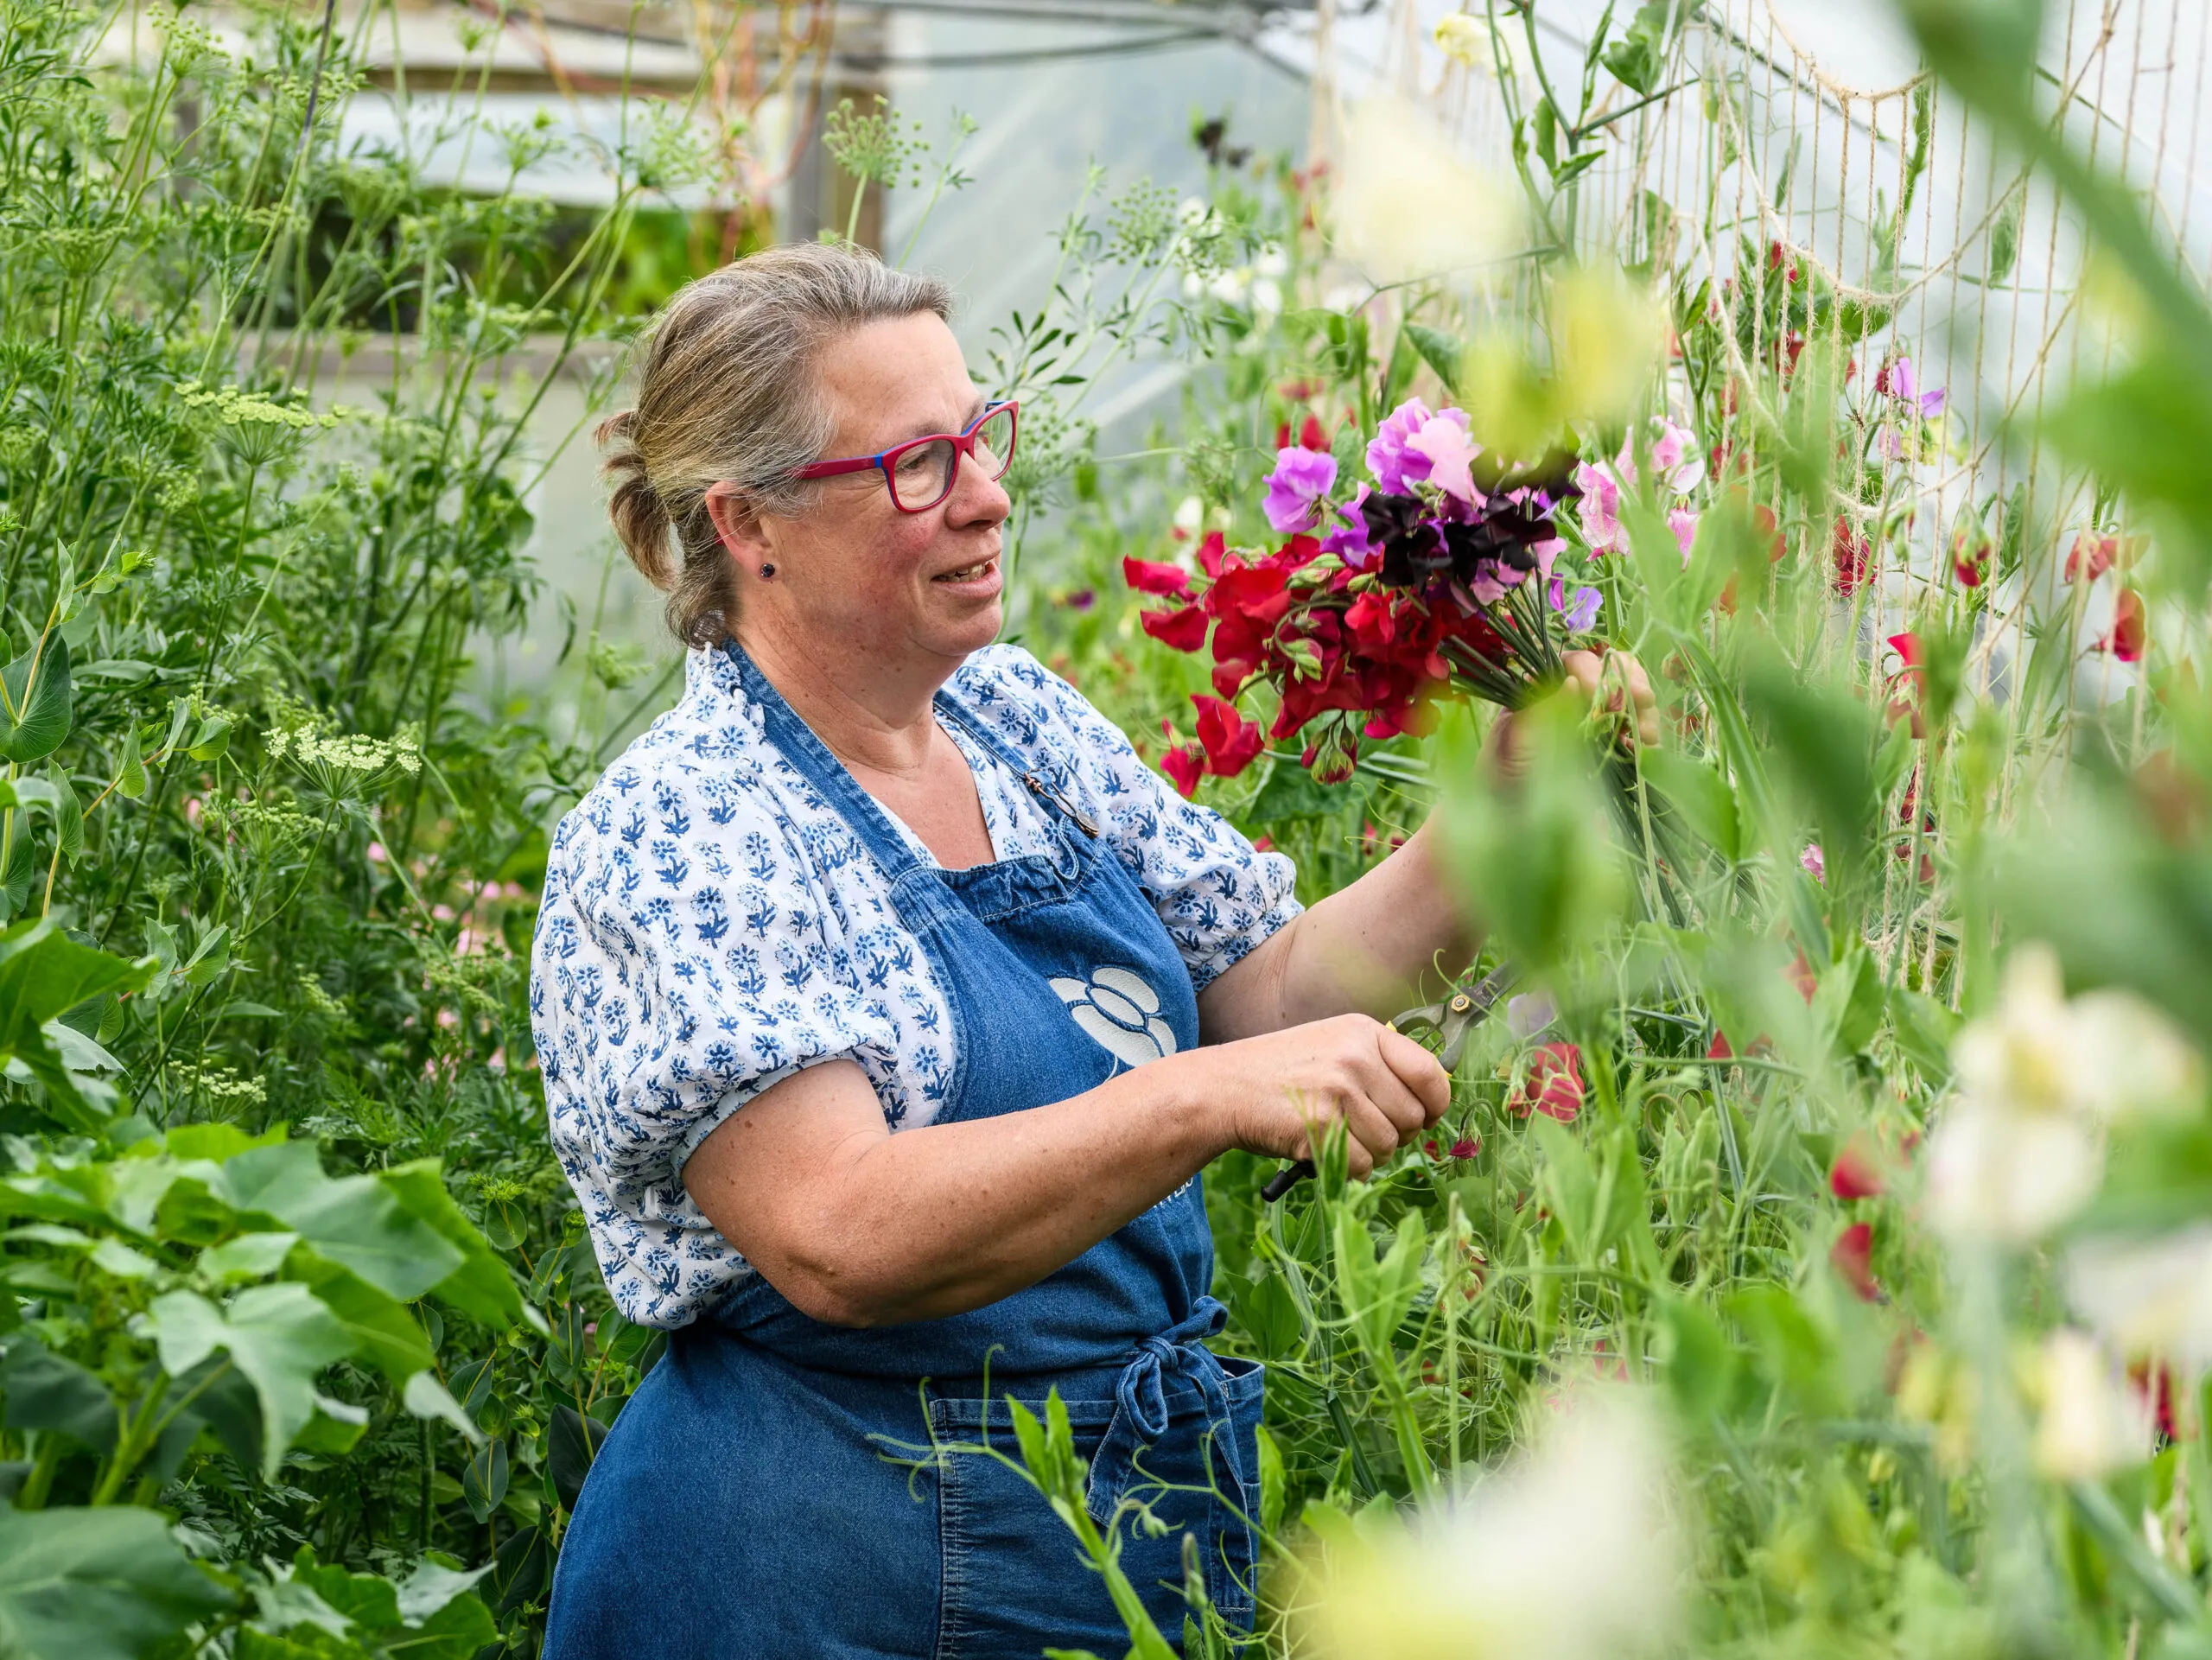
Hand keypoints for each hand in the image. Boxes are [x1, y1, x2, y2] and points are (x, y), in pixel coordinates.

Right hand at [1185, 1013, 1450, 1178]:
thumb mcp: (1333, 1045)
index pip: (1430, 1073)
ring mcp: (1339, 1091)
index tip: (1426, 1117)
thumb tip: (1430, 1104)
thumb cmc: (1281, 1072)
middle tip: (1365, 1132)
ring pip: (1390, 1145)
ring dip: (1371, 1154)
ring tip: (1340, 1139)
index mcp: (1365, 1033)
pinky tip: (1325, 1151)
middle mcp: (1356, 1058)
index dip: (1436, 1104)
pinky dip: (1350, 1169)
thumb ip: (1379, 1065)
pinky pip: (1363, 1165)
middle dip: (1396, 1134)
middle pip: (1413, 1117)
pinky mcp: (1322, 1126)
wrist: (1225, 1088)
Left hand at [1488, 648, 1659, 777]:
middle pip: (1614, 670)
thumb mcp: (1511, 740)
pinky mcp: (1614, 742)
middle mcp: (1577, 695)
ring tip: (1645, 733)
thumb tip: (1570, 683)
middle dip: (1630, 682)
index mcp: (1547, 686)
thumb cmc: (1502, 769)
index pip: (1576, 663)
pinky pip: (1639, 728)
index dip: (1593, 672)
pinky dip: (1649, 735)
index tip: (1599, 693)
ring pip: (1633, 696)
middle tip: (1640, 700)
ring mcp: (1599, 717)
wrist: (1510, 808)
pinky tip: (1648, 747)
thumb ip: (1538, 711)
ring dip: (1644, 710)